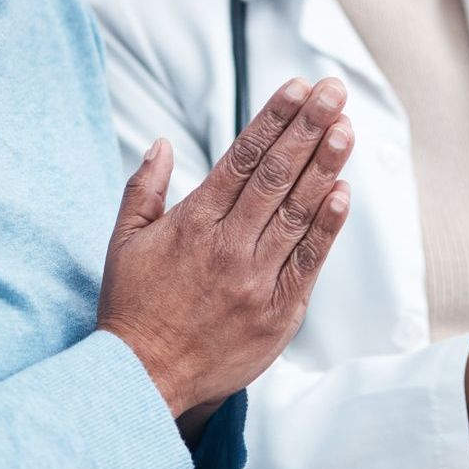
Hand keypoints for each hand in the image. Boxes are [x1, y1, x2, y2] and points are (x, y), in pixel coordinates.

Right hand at [98, 77, 354, 416]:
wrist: (143, 381)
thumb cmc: (133, 309)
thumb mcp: (123, 242)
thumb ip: (144, 189)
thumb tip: (163, 143)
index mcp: (193, 223)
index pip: (242, 158)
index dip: (273, 119)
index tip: (298, 88)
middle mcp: (228, 246)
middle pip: (276, 176)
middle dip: (308, 128)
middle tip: (333, 92)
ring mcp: (255, 280)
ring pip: (297, 213)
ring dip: (325, 167)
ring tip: (346, 129)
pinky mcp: (277, 313)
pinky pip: (307, 262)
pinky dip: (327, 227)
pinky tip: (343, 193)